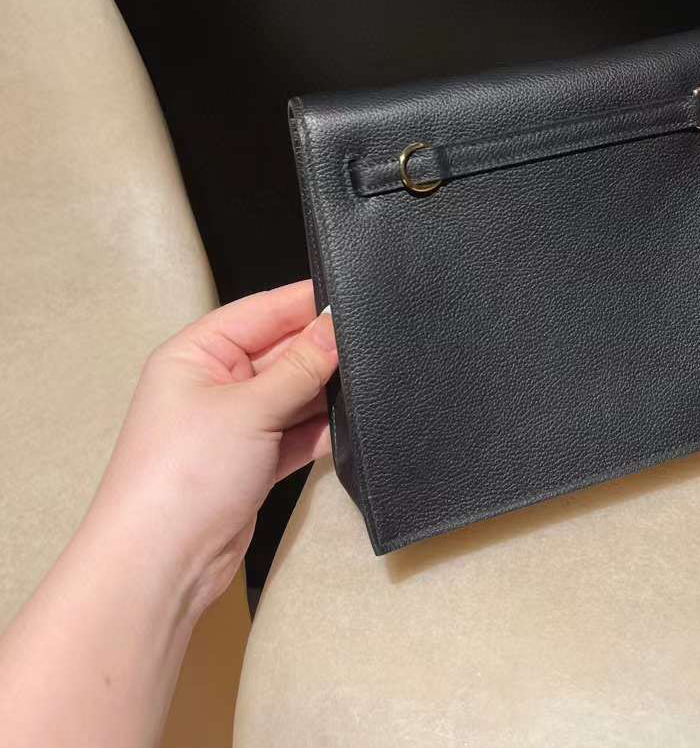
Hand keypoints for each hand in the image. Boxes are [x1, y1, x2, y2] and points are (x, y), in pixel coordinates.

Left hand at [87, 280, 337, 617]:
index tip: (354, 298)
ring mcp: (235, 424)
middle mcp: (214, 383)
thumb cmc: (184, 475)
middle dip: (322, 350)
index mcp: (196, 354)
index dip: (305, 303)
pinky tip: (353, 423)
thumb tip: (336, 326)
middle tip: (372, 343)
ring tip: (369, 382)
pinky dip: (322, 429)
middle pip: (281, 351)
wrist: (162, 566)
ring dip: (325, 392)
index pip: (261, 312)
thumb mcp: (250, 407)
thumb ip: (300, 365)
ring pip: (294, 392)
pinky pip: (298, 432)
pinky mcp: (254, 461)